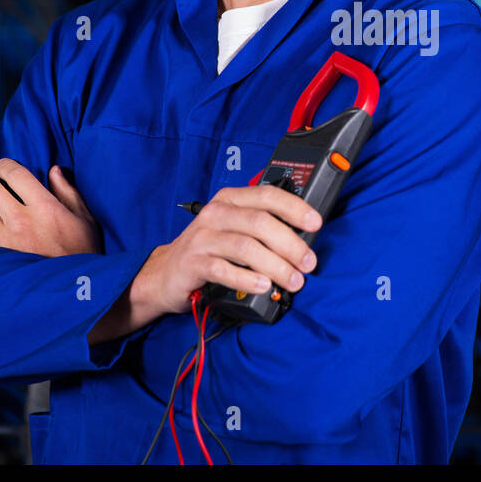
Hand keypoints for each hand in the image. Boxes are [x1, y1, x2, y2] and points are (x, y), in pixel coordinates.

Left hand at [0, 158, 100, 256]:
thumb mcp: (84, 218)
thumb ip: (68, 192)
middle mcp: (21, 220)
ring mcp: (5, 238)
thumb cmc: (82, 250)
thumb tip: (53, 170)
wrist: (69, 286)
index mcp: (44, 207)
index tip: (2, 165)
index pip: (16, 175)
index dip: (5, 165)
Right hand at [130, 185, 320, 318]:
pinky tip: (264, 286)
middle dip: (290, 244)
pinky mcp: (192, 263)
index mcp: (230, 200)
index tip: (315, 223)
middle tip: (308, 263)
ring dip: (276, 265)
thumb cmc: (208, 250)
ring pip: (246, 247)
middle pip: (260, 223)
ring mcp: (202, 238)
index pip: (267, 195)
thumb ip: (261, 228)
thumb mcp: (234, 230)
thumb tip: (303, 239)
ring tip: (293, 280)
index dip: (294, 208)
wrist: (165, 274)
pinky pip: (224, 269)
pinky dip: (247, 278)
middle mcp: (215, 213)